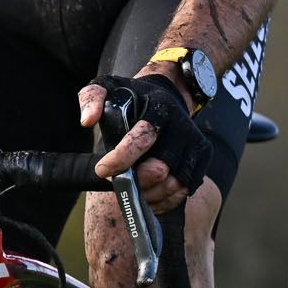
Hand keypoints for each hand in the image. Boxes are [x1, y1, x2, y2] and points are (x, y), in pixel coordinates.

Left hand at [76, 73, 209, 214]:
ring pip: (173, 184)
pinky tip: (148, 197)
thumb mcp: (108, 87)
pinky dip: (165, 201)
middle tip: (118, 182)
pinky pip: (184, 191)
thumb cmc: (133, 96)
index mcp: (159, 108)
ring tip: (131, 191)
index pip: (143, 138)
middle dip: (135, 181)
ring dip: (148, 194)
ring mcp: (195, 144)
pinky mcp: (201, 158)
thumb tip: (87, 121)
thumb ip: (91, 99)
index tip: (102, 170)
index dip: (121, 158)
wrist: (168, 94)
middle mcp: (182, 127)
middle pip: (159, 169)